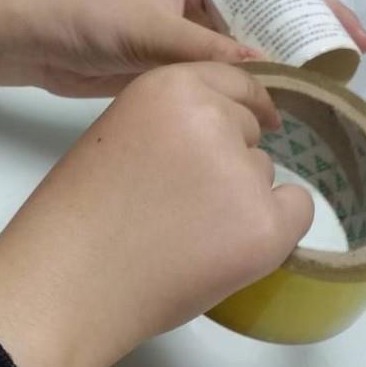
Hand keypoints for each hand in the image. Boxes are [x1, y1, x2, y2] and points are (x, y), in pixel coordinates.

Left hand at [0, 0, 365, 95]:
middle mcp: (203, 6)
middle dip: (306, 49)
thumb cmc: (91, 17)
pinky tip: (271, 121)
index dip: (316, 11)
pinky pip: (221, 84)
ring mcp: (189, 41)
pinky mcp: (174, 72)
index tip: (352, 38)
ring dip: (276, 79)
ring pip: (246, 61)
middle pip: (268, 28)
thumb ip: (209, 52)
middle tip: (347, 78)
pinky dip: (244, 99)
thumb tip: (268, 76)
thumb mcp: (152, 31)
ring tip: (318, 105)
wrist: (34, 41)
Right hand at [0, 62, 313, 366]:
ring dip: (239, 200)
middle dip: (226, 162)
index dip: (242, 108)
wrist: (69, 283)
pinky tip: (228, 250)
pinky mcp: (266, 226)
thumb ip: (171, 125)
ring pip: (263, 176)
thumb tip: (220, 141)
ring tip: (183, 238)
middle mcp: (215, 119)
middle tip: (178, 207)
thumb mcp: (120, 136)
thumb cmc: (77, 219)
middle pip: (248, 133)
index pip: (234, 83)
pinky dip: (274, 230)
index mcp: (172, 87)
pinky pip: (296, 212)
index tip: (254, 124)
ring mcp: (244, 173)